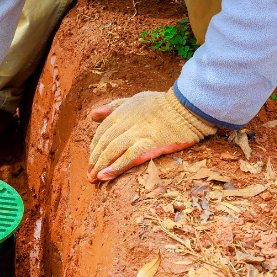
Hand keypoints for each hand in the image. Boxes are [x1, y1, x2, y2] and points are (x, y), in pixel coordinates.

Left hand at [87, 89, 215, 181]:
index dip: (94, 146)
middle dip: (95, 159)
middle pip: (105, 142)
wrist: (187, 107)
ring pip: (113, 149)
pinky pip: (130, 155)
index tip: (91, 159)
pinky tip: (108, 174)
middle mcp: (127, 121)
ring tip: (95, 177)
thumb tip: (92, 115)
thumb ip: (113, 107)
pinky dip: (118, 164)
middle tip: (89, 174)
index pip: (102, 130)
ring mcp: (138, 132)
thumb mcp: (135, 100)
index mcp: (122, 111)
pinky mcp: (150, 142)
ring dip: (102, 164)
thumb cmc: (162, 104)